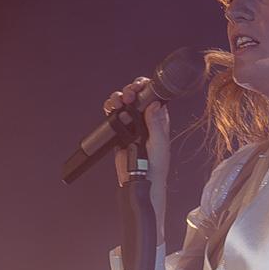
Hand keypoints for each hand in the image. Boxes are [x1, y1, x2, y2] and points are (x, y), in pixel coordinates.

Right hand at [104, 78, 170, 241]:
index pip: (152, 96)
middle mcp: (145, 119)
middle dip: (129, 91)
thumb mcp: (159, 145)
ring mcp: (132, 125)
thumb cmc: (156, 167)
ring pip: (123, 104)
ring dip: (118, 99)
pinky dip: (109, 110)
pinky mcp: (121, 132)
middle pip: (135, 96)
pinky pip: (113, 116)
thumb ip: (156, 125)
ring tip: (116, 103)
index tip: (138, 87)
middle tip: (127, 96)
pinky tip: (110, 110)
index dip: (144, 87)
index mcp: (158, 119)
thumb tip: (155, 105)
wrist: (142, 182)